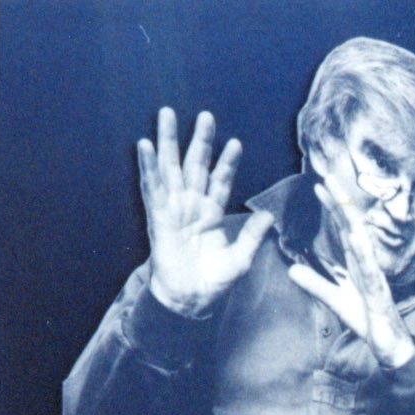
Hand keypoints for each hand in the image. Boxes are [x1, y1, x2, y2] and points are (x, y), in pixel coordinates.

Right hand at [138, 108, 273, 316]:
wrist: (191, 300)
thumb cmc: (213, 282)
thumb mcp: (241, 258)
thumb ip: (252, 235)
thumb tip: (270, 215)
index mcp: (212, 213)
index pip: (221, 180)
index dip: (228, 162)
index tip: (235, 142)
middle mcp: (192, 206)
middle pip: (195, 165)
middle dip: (199, 139)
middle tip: (205, 114)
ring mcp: (173, 209)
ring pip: (171, 167)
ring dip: (168, 141)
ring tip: (167, 114)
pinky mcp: (158, 217)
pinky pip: (151, 187)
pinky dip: (147, 166)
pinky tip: (144, 145)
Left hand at [287, 175, 414, 368]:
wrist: (390, 346)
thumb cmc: (368, 321)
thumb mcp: (335, 300)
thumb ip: (316, 284)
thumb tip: (292, 269)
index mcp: (357, 262)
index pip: (343, 228)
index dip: (332, 207)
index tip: (318, 185)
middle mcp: (367, 263)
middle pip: (352, 225)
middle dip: (340, 200)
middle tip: (326, 174)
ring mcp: (374, 275)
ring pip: (361, 240)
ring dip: (349, 217)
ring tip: (338, 196)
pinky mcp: (378, 292)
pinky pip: (369, 269)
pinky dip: (362, 252)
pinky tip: (355, 235)